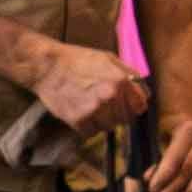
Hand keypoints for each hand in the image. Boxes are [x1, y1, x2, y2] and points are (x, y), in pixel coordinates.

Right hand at [24, 37, 145, 131]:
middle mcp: (109, 97)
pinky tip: (81, 113)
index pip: (140, 107)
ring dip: (102, 121)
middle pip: (125, 120)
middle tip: (104, 105)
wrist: (48, 67)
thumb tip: (144, 92)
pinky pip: (91, 133)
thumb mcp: (108, 59)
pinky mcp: (78, 120)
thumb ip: (128, 75)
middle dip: (118, 114)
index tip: (127, 106)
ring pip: (108, 128)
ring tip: (90, 107)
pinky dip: (87, 127)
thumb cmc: (78, 60)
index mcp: (120, 81)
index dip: (134, 106)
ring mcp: (94, 110)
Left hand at [134, 108, 191, 191]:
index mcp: (188, 129)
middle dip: (172, 190)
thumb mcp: (157, 137)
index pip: (176, 157)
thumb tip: (149, 178)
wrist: (191, 126)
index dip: (164, 175)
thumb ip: (154, 156)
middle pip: (188, 171)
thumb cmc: (168, 133)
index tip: (152, 189)